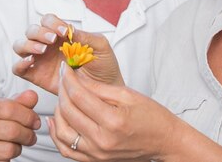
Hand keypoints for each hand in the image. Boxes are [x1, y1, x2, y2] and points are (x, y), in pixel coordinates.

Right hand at [0, 90, 40, 160]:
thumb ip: (18, 102)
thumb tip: (32, 96)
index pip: (8, 108)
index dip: (28, 115)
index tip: (35, 120)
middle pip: (11, 129)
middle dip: (28, 133)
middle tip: (31, 135)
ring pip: (9, 148)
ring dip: (19, 147)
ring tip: (18, 143)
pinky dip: (8, 158)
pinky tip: (5, 152)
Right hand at [12, 14, 123, 93]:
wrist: (105, 91)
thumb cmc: (104, 66)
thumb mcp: (100, 46)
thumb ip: (85, 36)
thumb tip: (69, 29)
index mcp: (61, 35)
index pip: (47, 21)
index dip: (52, 23)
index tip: (64, 31)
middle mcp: (48, 46)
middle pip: (31, 31)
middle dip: (39, 32)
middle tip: (53, 40)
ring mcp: (40, 61)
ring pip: (21, 46)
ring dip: (28, 44)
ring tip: (43, 50)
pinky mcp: (37, 77)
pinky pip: (19, 69)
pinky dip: (20, 63)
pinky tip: (31, 61)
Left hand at [46, 65, 179, 161]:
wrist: (165, 142)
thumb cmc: (152, 118)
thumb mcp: (128, 95)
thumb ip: (99, 88)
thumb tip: (77, 79)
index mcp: (113, 121)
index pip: (79, 96)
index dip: (68, 79)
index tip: (65, 69)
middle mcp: (102, 140)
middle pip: (68, 112)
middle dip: (62, 91)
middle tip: (63, 79)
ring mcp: (97, 154)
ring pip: (62, 132)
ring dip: (57, 112)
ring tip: (63, 98)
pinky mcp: (94, 161)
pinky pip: (67, 149)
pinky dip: (58, 134)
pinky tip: (56, 120)